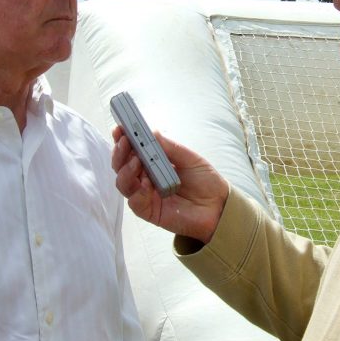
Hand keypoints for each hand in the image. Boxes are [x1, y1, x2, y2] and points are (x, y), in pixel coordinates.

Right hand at [111, 127, 227, 244]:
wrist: (220, 206)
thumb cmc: (205, 180)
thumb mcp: (189, 158)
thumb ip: (169, 147)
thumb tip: (151, 132)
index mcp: (152, 163)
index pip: (131, 151)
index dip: (122, 140)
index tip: (119, 128)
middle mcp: (145, 178)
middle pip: (121, 166)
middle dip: (120, 153)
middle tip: (125, 142)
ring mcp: (146, 195)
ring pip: (123, 183)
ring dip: (126, 170)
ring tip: (137, 161)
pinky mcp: (150, 212)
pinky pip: (135, 202)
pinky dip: (138, 192)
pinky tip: (147, 183)